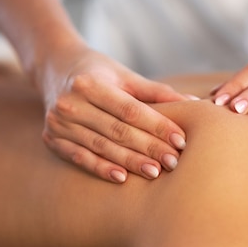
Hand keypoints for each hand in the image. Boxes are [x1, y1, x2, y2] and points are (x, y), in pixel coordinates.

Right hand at [40, 46, 188, 182]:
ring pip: (101, 147)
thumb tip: (196, 103)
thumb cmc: (99, 72)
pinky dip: (101, 168)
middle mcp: (70, 103)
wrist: (55, 69)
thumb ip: (158, 92)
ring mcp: (58, 123)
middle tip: (173, 162)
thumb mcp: (125, 76)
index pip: (130, 110)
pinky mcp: (51, 139)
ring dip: (130, 162)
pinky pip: (80, 157)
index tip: (180, 140)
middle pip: (117, 131)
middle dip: (148, 148)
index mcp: (90, 84)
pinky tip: (122, 178)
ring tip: (155, 172)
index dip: (157, 126)